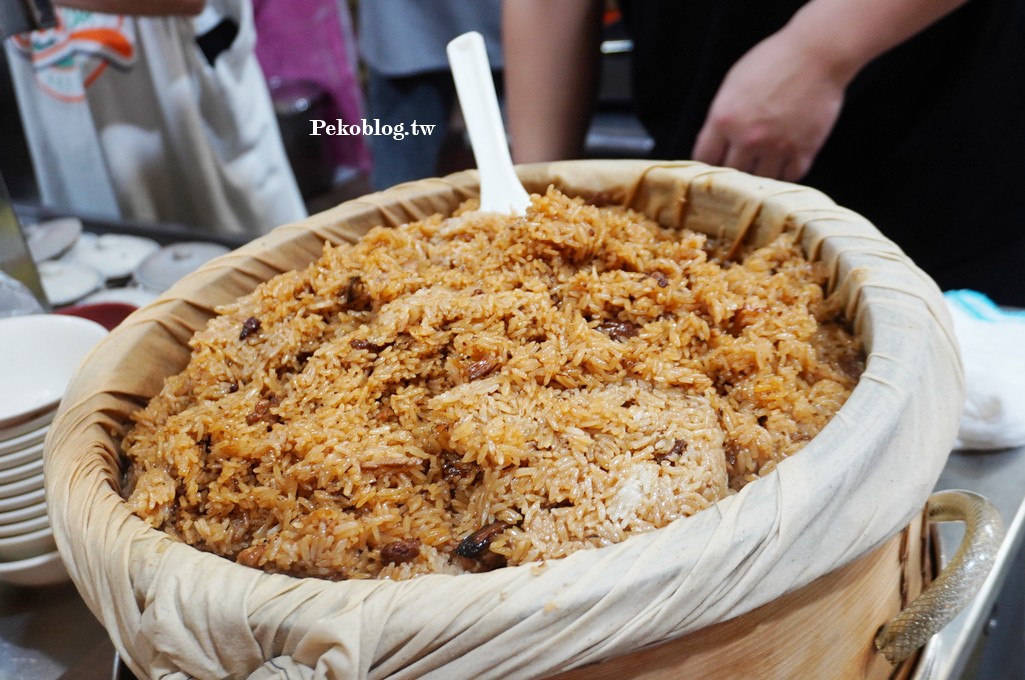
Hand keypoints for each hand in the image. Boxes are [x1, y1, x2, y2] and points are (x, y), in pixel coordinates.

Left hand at [692, 30, 847, 181]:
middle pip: (731, 174)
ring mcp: (776, 147)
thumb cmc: (774, 61)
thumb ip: (721, 117)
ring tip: (764, 160)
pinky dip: (785, 171)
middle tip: (742, 161)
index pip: (704, 158)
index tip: (716, 161)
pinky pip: (788, 176)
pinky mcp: (803, 151)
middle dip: (735, 167)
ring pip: (760, 180)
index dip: (710, 160)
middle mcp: (747, 138)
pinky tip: (784, 160)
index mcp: (724, 119)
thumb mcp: (733, 84)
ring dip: (760, 172)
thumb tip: (715, 145)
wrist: (818, 53)